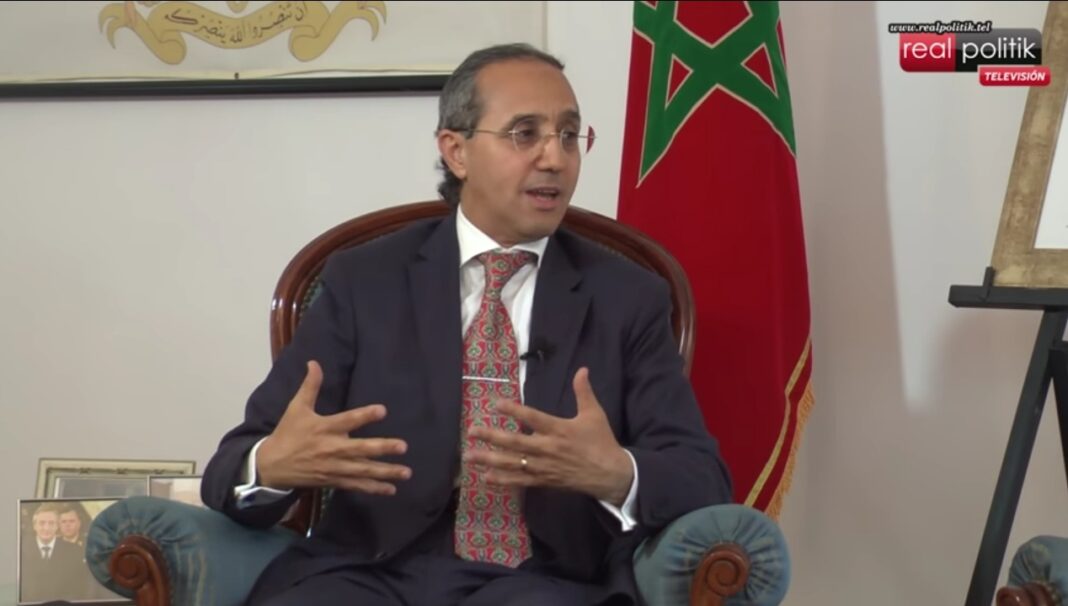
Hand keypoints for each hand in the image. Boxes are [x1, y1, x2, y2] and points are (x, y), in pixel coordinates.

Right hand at [256, 361, 410, 495]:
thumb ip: (310, 386)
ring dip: (385, 472)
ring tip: (406, 472)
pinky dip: (373, 488)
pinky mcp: (333, 481)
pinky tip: (391, 489)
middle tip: (403, 446)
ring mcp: (334, 467)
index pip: (348, 420)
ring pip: (362, 470)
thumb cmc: (288, 433)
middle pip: (360, 449)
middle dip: (382, 448)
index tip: (383, 410)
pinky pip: (356, 485)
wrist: (272, 466)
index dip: (365, 415)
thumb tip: (314, 362)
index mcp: (324, 428)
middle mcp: (332, 448)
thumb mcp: (296, 407)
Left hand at [464, 367, 633, 505]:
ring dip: (490, 460)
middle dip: (492, 437)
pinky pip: (520, 481)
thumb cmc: (601, 442)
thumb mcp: (594, 414)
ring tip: (469, 456)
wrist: (610, 475)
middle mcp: (548, 449)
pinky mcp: (544, 481)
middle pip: (516, 443)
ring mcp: (544, 467)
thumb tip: (582, 369)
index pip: (533, 418)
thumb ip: (584, 392)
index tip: (496, 404)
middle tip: (472, 432)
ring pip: (513, 463)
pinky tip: (486, 477)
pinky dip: (503, 480)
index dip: (514, 411)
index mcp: (559, 430)